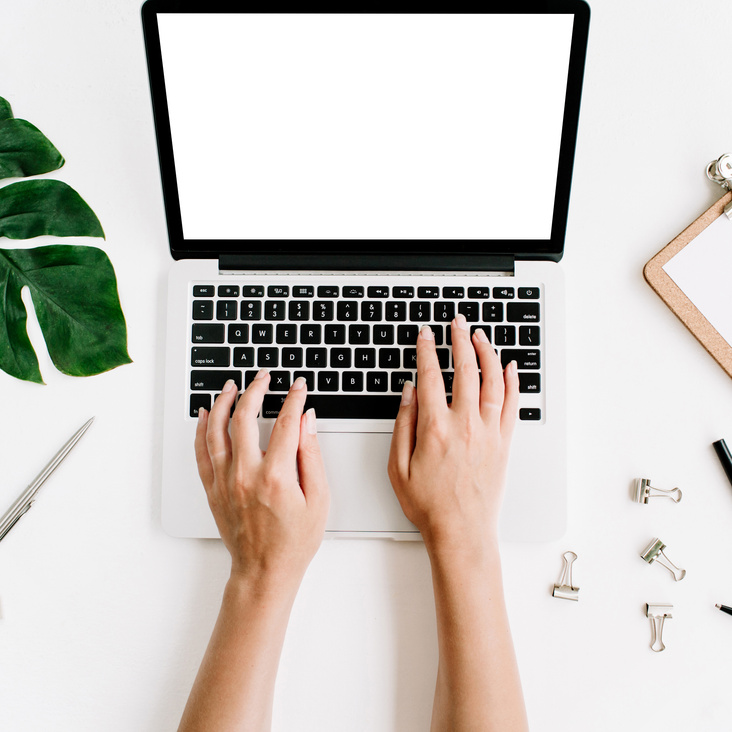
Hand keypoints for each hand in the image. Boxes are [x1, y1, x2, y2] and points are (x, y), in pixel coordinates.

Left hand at [194, 373, 329, 589]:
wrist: (264, 571)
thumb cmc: (294, 541)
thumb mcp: (318, 499)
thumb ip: (312, 455)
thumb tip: (307, 422)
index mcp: (277, 476)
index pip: (286, 423)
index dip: (294, 399)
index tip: (298, 387)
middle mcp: (246, 474)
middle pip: (246, 417)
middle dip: (256, 390)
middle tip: (264, 377)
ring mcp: (226, 481)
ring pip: (218, 430)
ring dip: (224, 403)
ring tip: (232, 386)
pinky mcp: (213, 489)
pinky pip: (202, 452)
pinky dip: (202, 429)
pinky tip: (206, 415)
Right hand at [388, 314, 518, 555]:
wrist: (461, 532)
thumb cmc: (429, 505)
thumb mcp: (398, 466)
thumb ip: (403, 424)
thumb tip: (409, 392)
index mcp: (435, 428)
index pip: (430, 376)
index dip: (427, 350)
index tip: (426, 334)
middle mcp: (465, 425)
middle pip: (465, 370)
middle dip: (460, 340)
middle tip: (457, 323)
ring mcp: (488, 433)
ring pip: (493, 381)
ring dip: (487, 353)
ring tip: (480, 336)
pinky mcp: (504, 443)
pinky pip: (512, 405)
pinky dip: (513, 382)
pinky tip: (511, 367)